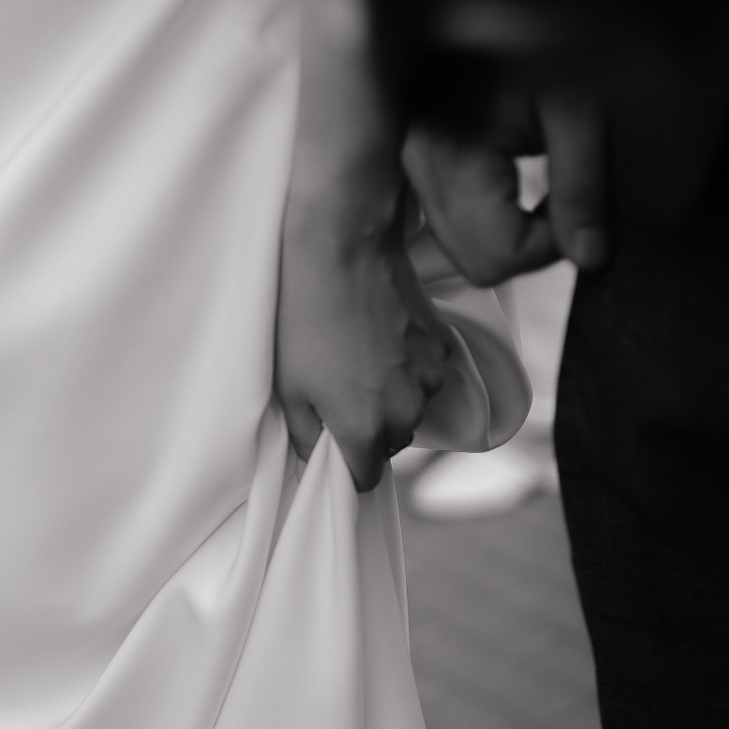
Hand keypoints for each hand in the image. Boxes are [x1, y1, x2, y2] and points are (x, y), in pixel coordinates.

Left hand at [275, 191, 454, 490]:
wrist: (340, 250)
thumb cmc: (303, 320)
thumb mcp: (288, 387)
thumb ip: (303, 434)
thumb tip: (312, 455)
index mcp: (366, 431)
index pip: (363, 478)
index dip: (344, 467)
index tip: (329, 447)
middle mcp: (407, 412)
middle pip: (391, 442)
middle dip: (368, 429)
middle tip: (336, 391)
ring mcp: (429, 376)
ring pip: (412, 406)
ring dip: (391, 395)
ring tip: (357, 356)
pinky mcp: (440, 343)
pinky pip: (425, 370)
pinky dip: (408, 362)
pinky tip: (379, 333)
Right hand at [401, 91, 606, 285]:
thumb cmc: (532, 34)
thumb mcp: (576, 107)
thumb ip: (582, 187)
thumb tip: (590, 257)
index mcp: (451, 156)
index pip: (499, 255)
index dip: (551, 243)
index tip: (576, 203)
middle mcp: (417, 169)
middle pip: (475, 261)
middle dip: (529, 244)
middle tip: (561, 198)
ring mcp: (410, 166)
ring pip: (459, 245)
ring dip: (506, 231)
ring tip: (536, 183)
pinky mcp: (415, 157)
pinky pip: (450, 215)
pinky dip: (485, 213)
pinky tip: (509, 176)